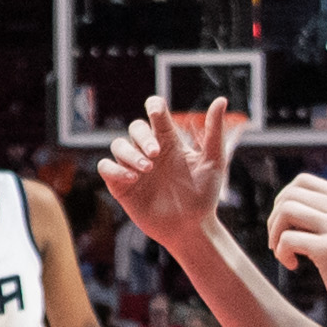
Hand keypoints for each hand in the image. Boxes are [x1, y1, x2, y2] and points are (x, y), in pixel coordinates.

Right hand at [99, 103, 239, 255]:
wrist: (192, 227)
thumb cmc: (204, 195)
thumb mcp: (213, 161)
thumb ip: (213, 131)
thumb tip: (220, 99)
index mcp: (169, 142)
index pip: (156, 114)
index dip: (153, 106)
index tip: (156, 111)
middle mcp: (149, 152)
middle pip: (135, 128)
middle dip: (142, 136)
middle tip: (156, 154)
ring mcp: (134, 168)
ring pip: (118, 145)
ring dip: (130, 153)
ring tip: (147, 169)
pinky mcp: (121, 185)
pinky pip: (106, 167)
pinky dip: (114, 168)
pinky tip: (132, 177)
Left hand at [265, 174, 326, 326]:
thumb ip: (325, 214)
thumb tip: (283, 203)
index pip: (303, 181)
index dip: (284, 200)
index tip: (286, 225)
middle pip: (290, 194)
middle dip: (275, 218)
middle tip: (278, 241)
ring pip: (286, 211)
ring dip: (275, 233)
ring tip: (284, 252)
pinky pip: (287, 239)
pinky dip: (281, 253)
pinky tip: (293, 265)